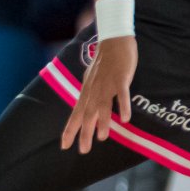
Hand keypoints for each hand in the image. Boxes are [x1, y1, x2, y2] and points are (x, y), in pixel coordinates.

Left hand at [62, 35, 135, 154]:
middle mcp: (94, 90)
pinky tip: (125, 119)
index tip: (64, 145)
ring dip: (102, 121)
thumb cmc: (104, 62)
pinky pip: (121, 94)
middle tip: (83, 150)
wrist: (113, 40)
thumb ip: (90, 96)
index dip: (70, 129)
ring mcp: (107, 84)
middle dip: (84, 132)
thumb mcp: (92, 80)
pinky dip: (123, 106)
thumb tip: (87, 110)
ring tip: (101, 137)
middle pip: (87, 114)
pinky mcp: (120, 78)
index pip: (76, 114)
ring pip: (103, 106)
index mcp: (87, 91)